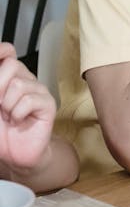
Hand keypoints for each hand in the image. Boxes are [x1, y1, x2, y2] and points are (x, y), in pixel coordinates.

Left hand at [0, 42, 56, 172]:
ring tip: (9, 116)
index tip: (0, 54)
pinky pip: (29, 100)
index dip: (1, 51)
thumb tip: (1, 61)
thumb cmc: (0, 131)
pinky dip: (18, 113)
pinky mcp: (47, 104)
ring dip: (7, 105)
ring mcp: (38, 91)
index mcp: (8, 77)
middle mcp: (24, 80)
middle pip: (12, 65)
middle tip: (0, 106)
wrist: (13, 154)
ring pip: (18, 84)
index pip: (8, 51)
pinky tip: (19, 120)